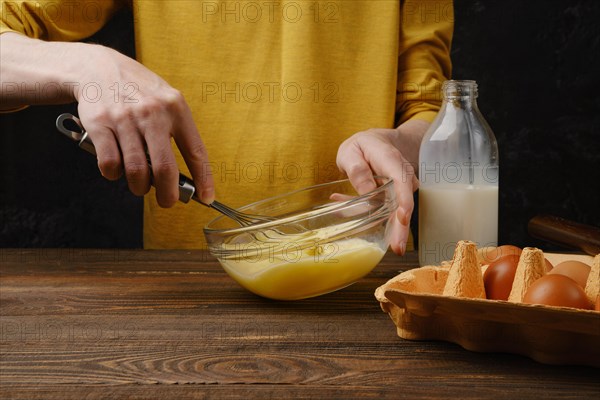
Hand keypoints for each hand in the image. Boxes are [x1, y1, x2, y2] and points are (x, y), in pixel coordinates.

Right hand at [1, 33, 213, 206]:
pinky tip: (117, 169)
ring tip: (140, 186)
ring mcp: (125, 118)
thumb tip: (186, 176)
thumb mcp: (166, 101)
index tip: (206, 197)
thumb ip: (177, 133)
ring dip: (139, 187)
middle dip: (168, 194)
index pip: (196, 151)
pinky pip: (110, 163)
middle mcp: (153, 113)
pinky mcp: (100, 124)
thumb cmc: (139, 92)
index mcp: (176, 108)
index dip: (203, 179)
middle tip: (167, 201)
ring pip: (136, 171)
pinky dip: (114, 174)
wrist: (98, 67)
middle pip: (164, 168)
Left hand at [336, 120, 427, 253]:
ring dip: (392, 229)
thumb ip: (357, 169)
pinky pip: (387, 213)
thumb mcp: (351, 152)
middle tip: (398, 248)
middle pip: (405, 202)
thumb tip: (366, 192)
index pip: (402, 180)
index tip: (402, 218)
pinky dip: (375, 221)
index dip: (403, 200)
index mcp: (390, 160)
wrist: (376, 143)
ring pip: (398, 212)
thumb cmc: (361, 147)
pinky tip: (357, 221)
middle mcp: (402, 175)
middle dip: (401, 226)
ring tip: (393, 246)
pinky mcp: (397, 199)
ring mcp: (402, 188)